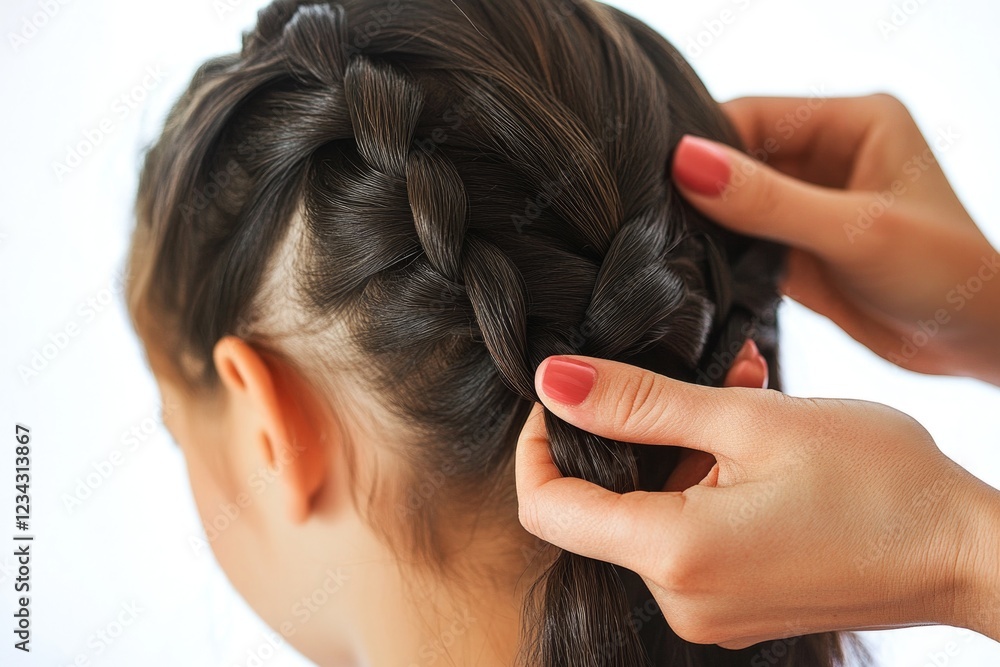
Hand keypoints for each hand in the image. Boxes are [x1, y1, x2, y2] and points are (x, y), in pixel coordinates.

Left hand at [515, 355, 999, 646]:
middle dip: (632, 433)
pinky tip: (751, 439)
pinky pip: (690, 537)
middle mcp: (681, 599)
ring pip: (650, 514)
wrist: (968, 552)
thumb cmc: (878, 482)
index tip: (565, 397)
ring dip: (679, 449)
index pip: (547, 508)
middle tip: (686, 377)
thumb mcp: (748, 421)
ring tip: (738, 394)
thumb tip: (554, 381)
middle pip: (601, 508)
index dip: (539, 446)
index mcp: (674, 554)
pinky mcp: (737, 604)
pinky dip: (703, 482)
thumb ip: (639, 403)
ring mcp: (710, 610)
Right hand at [671, 94, 999, 385]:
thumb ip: (768, 200)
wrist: (972, 343)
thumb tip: (687, 163)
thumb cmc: (943, 274)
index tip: (662, 178)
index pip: (754, 114)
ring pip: (734, 200)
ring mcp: (809, 203)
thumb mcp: (854, 231)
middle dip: (703, 186)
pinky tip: (699, 269)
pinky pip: (742, 239)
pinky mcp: (796, 246)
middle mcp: (828, 155)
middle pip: (738, 157)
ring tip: (679, 246)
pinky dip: (719, 254)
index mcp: (853, 122)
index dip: (706, 142)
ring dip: (709, 222)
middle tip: (663, 218)